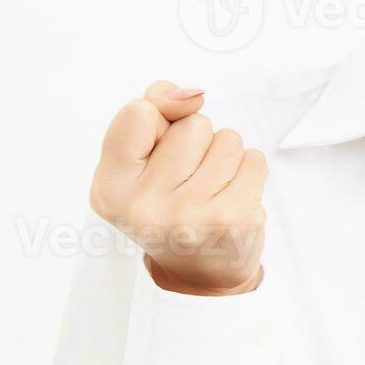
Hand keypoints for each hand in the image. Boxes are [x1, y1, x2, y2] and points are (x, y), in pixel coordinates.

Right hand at [89, 80, 266, 294]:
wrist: (198, 272)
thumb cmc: (166, 204)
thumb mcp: (138, 161)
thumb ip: (154, 111)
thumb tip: (192, 93)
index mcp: (111, 187)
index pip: (138, 113)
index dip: (159, 118)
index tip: (158, 146)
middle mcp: (146, 206)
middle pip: (191, 124)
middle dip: (197, 141)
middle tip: (186, 178)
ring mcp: (191, 216)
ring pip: (227, 139)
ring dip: (224, 156)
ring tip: (209, 189)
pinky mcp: (234, 221)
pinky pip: (253, 159)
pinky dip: (247, 172)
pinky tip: (229, 197)